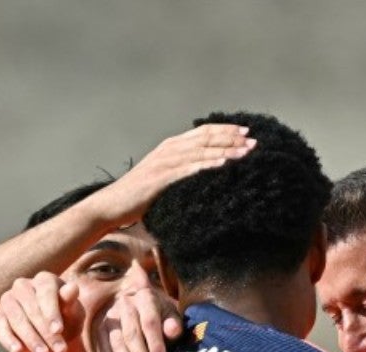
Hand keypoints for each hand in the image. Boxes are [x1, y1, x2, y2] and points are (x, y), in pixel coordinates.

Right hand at [0, 272, 87, 351]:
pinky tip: (18, 351)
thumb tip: (73, 287)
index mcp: (44, 280)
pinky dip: (8, 339)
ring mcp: (8, 299)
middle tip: (59, 351)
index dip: (51, 311)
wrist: (52, 334)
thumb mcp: (73, 312)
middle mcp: (23, 286)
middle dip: (45, 331)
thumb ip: (71, 301)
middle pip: (31, 307)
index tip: (58, 330)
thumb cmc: (66, 318)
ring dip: (30, 338)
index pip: (46, 291)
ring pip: (15, 317)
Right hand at [96, 263, 182, 351]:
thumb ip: (173, 324)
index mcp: (145, 297)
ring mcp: (110, 316)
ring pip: (117, 342)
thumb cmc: (160, 315)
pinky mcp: (101, 329)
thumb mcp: (171, 315)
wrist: (139, 305)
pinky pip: (104, 348)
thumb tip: (173, 331)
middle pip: (131, 334)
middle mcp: (125, 304)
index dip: (155, 344)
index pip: (149, 322)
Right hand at [97, 123, 255, 223]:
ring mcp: (164, 163)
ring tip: (246, 151)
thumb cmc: (138, 196)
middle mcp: (169, 150)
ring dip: (225, 150)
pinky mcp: (160, 178)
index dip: (225, 130)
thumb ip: (182, 170)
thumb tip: (205, 172)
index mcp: (171, 147)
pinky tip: (223, 164)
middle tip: (253, 140)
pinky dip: (207, 165)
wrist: (112, 205)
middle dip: (231, 138)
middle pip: (205, 139)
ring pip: (201, 152)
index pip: (203, 133)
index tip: (246, 132)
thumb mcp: (164, 177)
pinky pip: (188, 169)